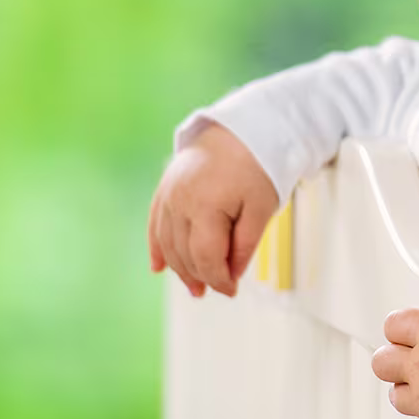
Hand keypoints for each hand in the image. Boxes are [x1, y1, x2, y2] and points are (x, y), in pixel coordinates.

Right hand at [147, 123, 278, 297]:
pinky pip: (156, 225)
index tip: (232, 290)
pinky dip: (158, 248)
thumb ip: (245, 244)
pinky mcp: (165, 189)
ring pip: (167, 242)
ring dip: (179, 268)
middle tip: (216, 289)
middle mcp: (180, 201)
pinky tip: (159, 267)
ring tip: (194, 286)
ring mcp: (168, 194)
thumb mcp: (262, 208)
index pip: (205, 256)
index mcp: (206, 205)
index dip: (218, 278)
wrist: (242, 128)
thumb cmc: (257, 164)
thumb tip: (232, 274)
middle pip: (184, 252)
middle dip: (200, 275)